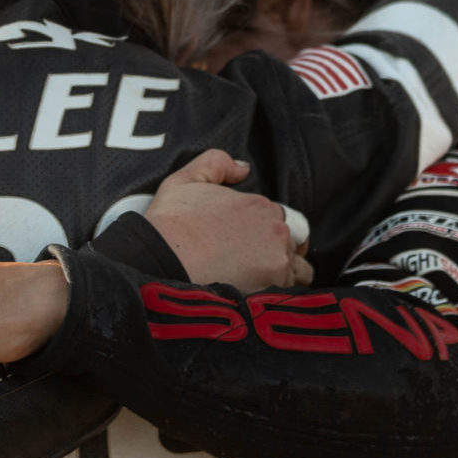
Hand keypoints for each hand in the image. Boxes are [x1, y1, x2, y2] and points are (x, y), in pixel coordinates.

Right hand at [144, 149, 311, 291]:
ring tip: (256, 281)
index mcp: (260, 204)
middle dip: (273, 250)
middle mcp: (277, 229)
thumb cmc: (169, 225)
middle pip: (290, 242)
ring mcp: (279, 259)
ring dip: (283, 271)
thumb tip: (243, 168)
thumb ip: (217, 163)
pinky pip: (293, 290)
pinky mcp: (276, 286)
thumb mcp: (185, 180)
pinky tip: (259, 294)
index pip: (276, 218)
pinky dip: (280, 292)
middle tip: (246, 263)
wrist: (159, 261)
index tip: (241, 243)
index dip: (259, 230)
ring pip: (297, 267)